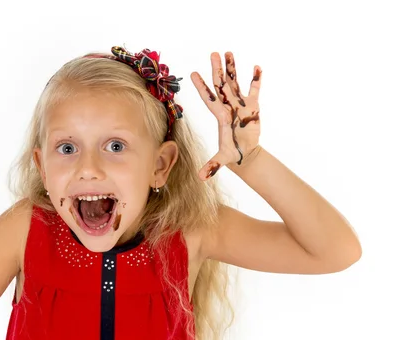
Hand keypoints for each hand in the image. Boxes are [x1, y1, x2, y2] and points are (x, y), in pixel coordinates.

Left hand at [190, 52, 261, 179]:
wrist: (245, 153)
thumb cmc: (232, 155)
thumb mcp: (223, 160)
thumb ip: (212, 166)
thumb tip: (200, 177)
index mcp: (220, 116)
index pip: (209, 99)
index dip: (201, 87)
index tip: (193, 74)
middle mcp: (228, 106)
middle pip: (221, 85)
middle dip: (217, 70)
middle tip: (213, 53)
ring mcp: (240, 104)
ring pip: (235, 82)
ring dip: (232, 68)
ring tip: (228, 52)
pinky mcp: (253, 106)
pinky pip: (254, 89)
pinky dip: (256, 79)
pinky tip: (256, 67)